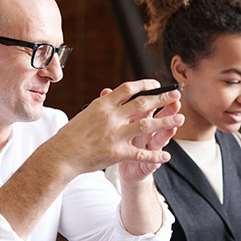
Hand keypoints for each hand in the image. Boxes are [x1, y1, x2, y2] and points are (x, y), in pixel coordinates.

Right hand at [55, 79, 183, 175]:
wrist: (61, 155)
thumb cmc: (70, 135)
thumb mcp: (85, 113)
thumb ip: (102, 105)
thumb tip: (111, 95)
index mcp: (103, 104)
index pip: (128, 89)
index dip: (145, 85)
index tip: (156, 84)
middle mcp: (110, 117)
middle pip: (142, 104)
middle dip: (162, 99)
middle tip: (176, 95)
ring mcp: (114, 134)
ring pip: (147, 126)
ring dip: (166, 122)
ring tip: (180, 119)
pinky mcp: (116, 152)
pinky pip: (140, 153)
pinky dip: (155, 155)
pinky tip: (166, 156)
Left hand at [115, 88, 182, 182]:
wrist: (122, 169)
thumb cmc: (117, 142)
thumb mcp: (116, 125)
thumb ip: (114, 109)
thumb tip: (105, 91)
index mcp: (137, 121)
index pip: (148, 106)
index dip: (153, 97)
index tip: (159, 87)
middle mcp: (146, 133)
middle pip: (158, 119)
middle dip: (167, 110)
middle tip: (175, 102)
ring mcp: (147, 148)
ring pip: (159, 138)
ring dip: (168, 131)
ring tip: (175, 125)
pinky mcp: (146, 164)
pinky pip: (152, 161)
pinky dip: (157, 159)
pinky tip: (164, 157)